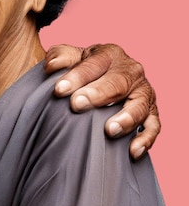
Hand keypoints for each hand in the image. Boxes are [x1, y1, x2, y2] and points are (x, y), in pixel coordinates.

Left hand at [45, 44, 159, 159]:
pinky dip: (146, 139)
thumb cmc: (81, 69)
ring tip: (109, 130)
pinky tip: (132, 151)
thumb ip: (60, 57)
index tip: (59, 90)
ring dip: (126, 118)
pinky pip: (153, 126)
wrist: (98, 79)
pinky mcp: (151, 112)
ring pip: (140, 105)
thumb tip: (52, 66)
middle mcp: (131, 70)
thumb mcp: (70, 58)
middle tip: (77, 105)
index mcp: (109, 54)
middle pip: (117, 83)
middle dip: (98, 94)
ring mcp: (144, 92)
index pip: (93, 65)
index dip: (76, 77)